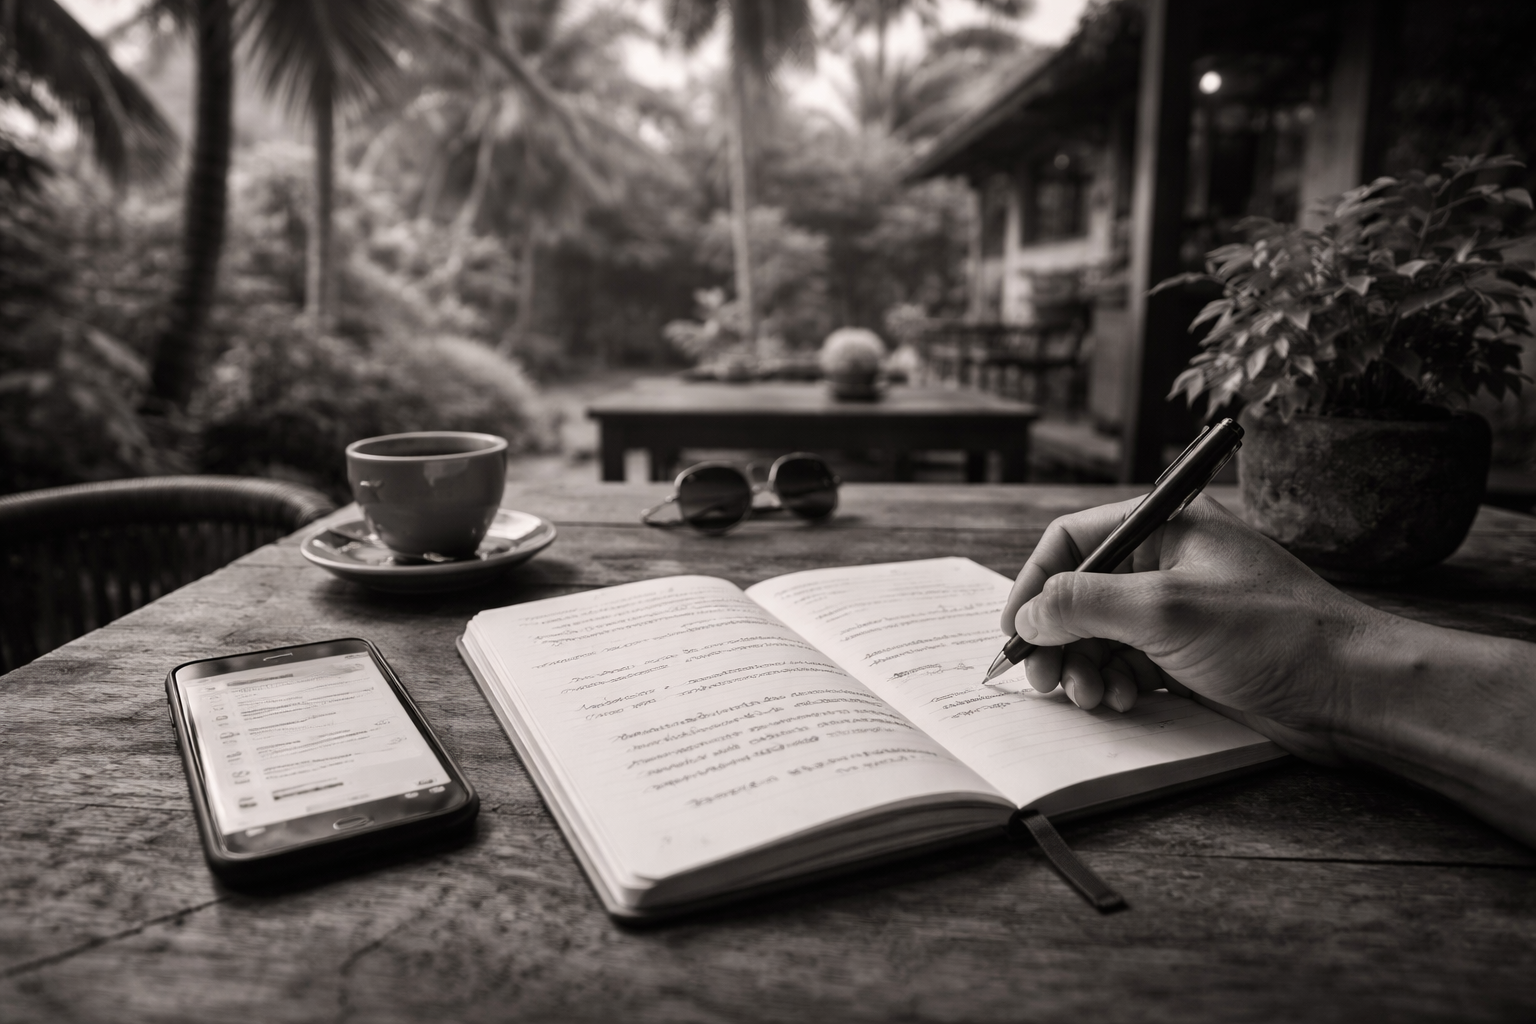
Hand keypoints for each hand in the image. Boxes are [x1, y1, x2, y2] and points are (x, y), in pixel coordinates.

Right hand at [997, 494, 1396, 761]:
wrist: (1355, 692)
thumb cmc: (1274, 635)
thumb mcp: (1166, 611)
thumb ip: (1085, 604)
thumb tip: (1030, 615)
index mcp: (1165, 526)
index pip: (1072, 540)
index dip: (1034, 584)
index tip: (1013, 631)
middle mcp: (1168, 562)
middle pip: (1079, 593)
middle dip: (1056, 638)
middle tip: (1043, 680)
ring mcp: (1179, 610)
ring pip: (1099, 634)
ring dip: (1083, 667)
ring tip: (1091, 698)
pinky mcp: (1191, 654)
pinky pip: (1128, 664)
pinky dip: (1114, 684)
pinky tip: (1123, 703)